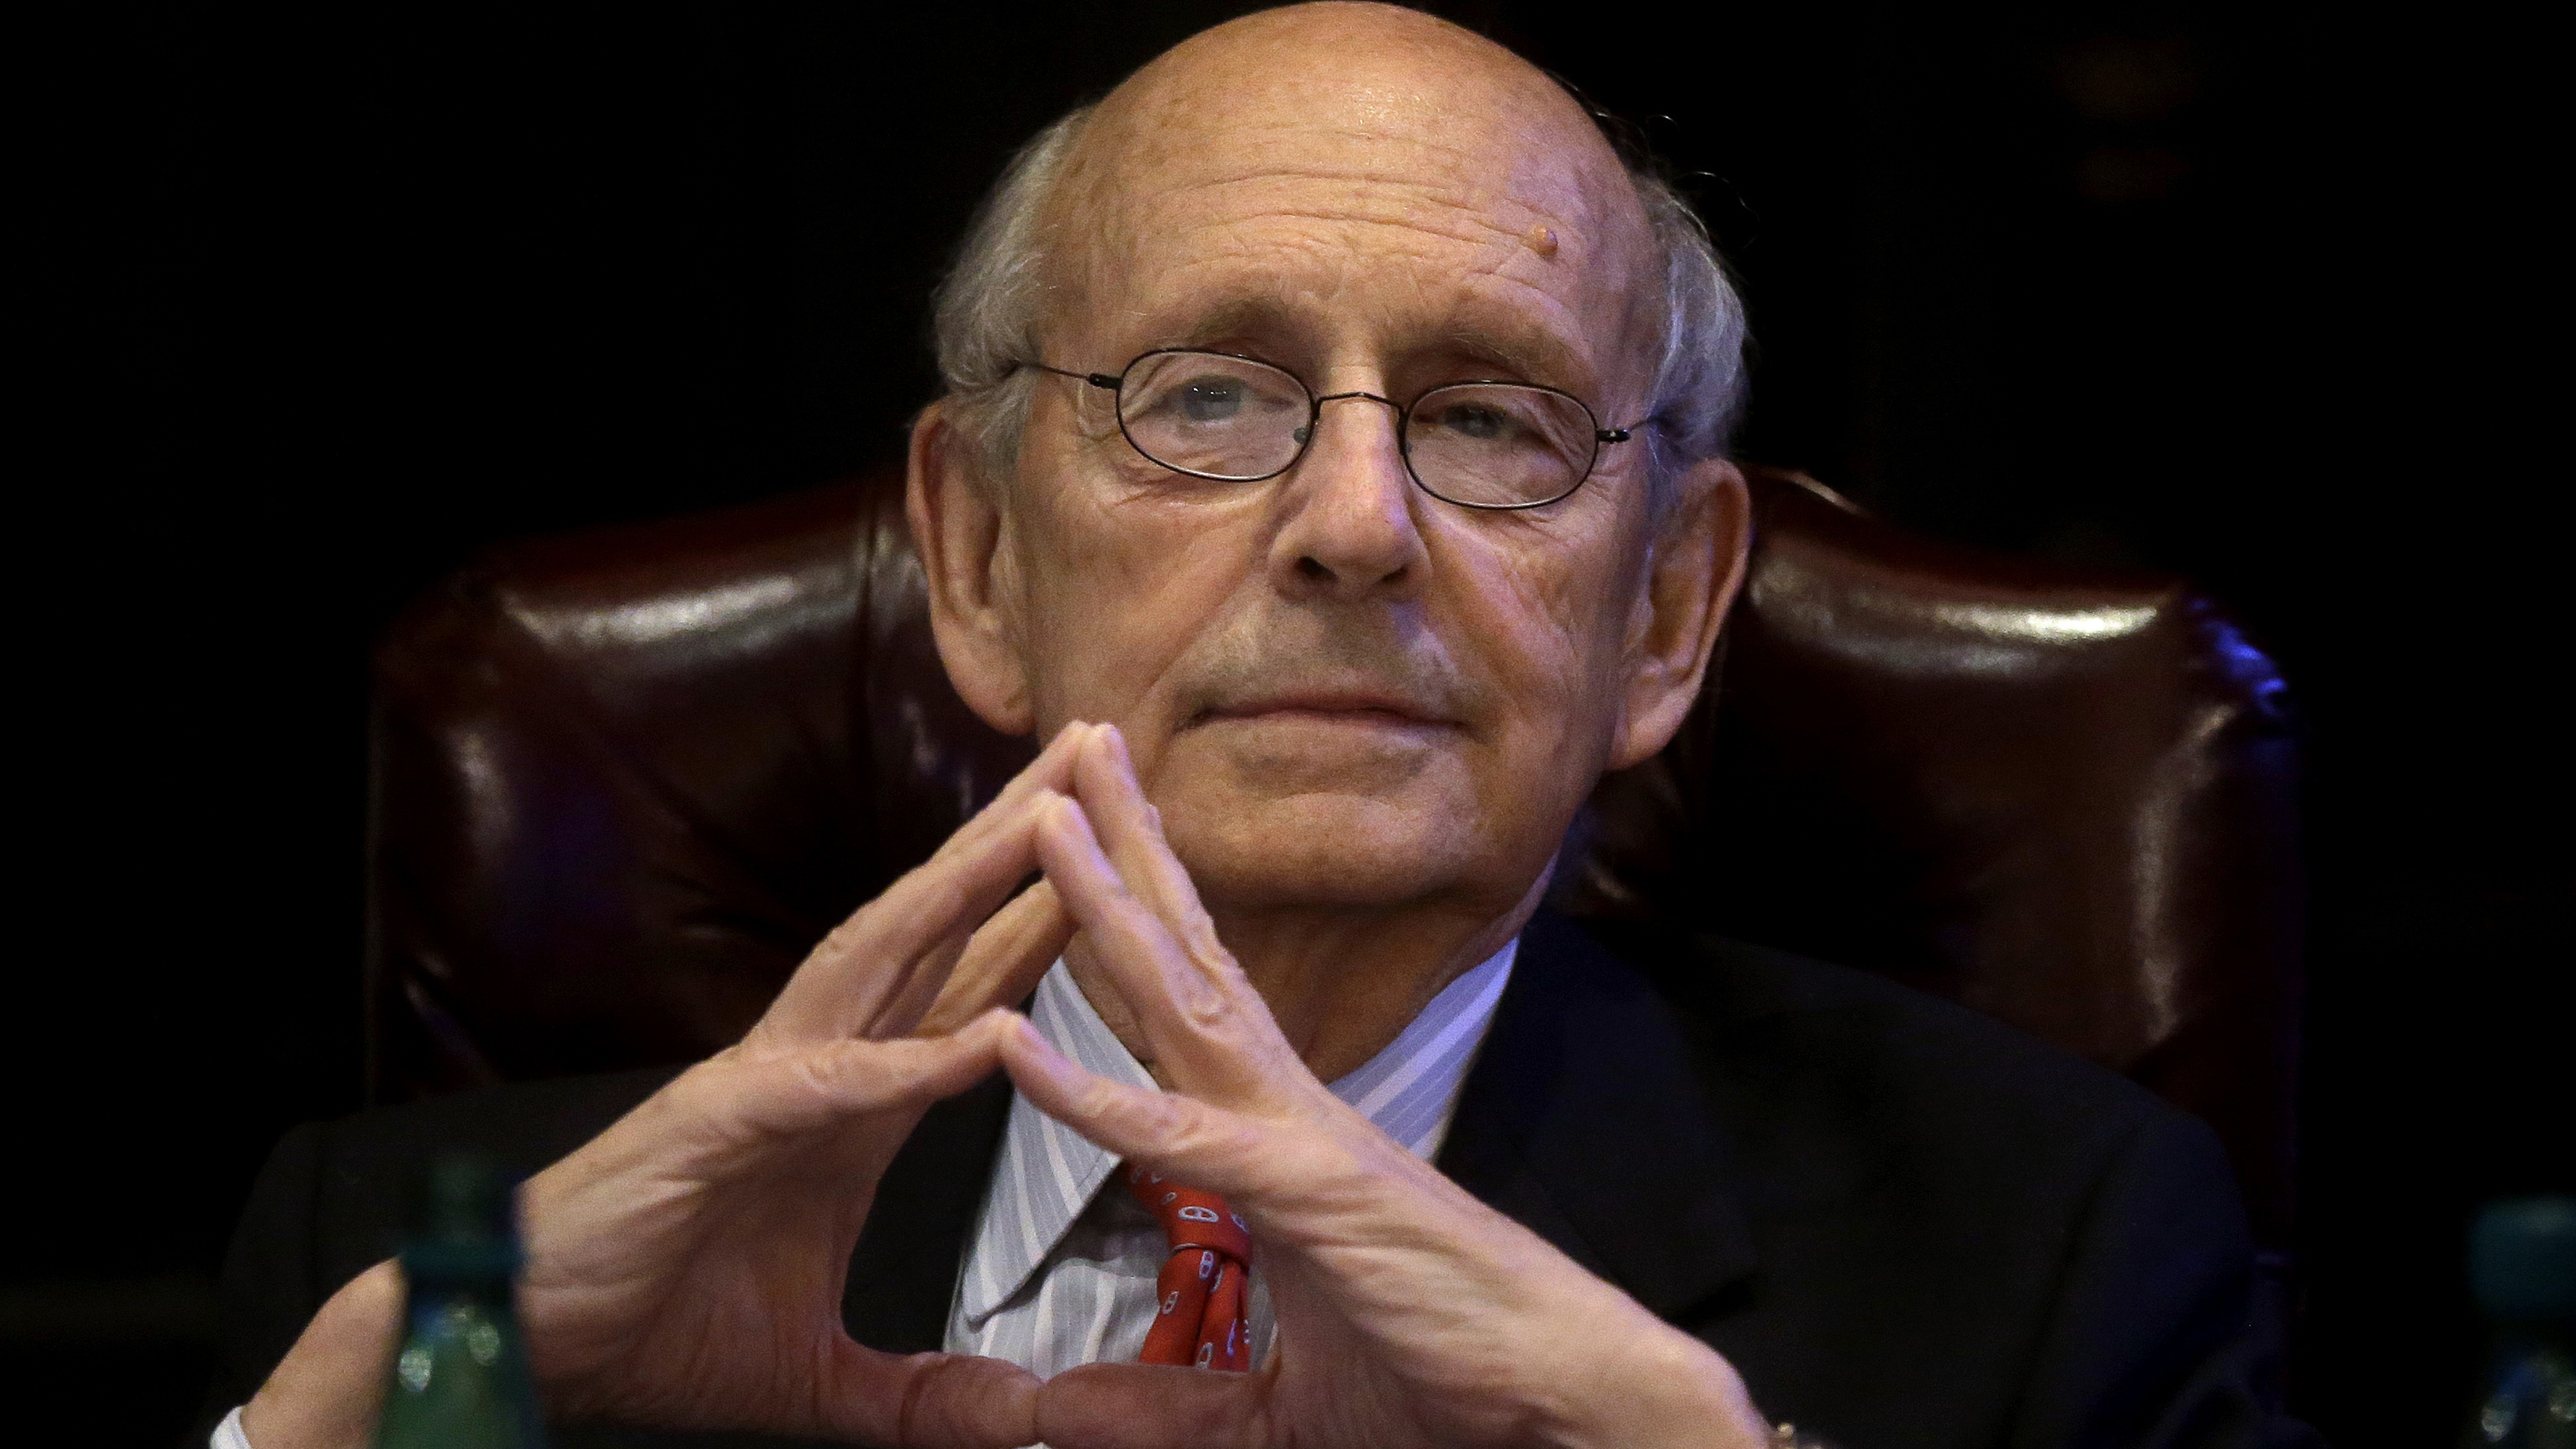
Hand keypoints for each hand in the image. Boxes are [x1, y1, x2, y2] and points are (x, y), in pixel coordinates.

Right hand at [247, 722, 1110, 1448]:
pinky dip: (900, 1062)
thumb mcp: (830, 1383)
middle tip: (1099, 750)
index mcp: (854, 1103)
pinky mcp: (715, 1130)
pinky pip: (823, 1086)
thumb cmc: (659, 1329)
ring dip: (965, 886)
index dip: (1046, 917)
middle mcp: (819, 1065)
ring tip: (1043, 816)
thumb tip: (1027, 1419)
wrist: (526, 1344)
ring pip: (883, 961)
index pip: (971, 988)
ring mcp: (765, 1083)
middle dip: (1020, 840)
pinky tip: (978, 1035)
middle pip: (939, 931)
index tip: (1126, 856)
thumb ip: (931, 1396)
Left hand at [999, 727, 1773, 1448]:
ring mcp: (1300, 1137)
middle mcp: (1286, 1109)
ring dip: (1108, 901)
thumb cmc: (1438, 1382)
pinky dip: (1091, 1092)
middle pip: (1184, 955)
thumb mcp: (1260, 1410)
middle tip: (1064, 751)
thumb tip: (1043, 1415)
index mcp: (1276, 1136)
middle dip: (1122, 848)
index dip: (1128, 924)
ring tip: (1045, 812)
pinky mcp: (1308, 1193)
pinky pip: (1180, 1135)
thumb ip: (1150, 1408)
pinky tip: (1016, 1040)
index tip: (1078, 845)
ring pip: (1184, 997)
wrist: (1563, 1402)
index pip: (1186, 1006)